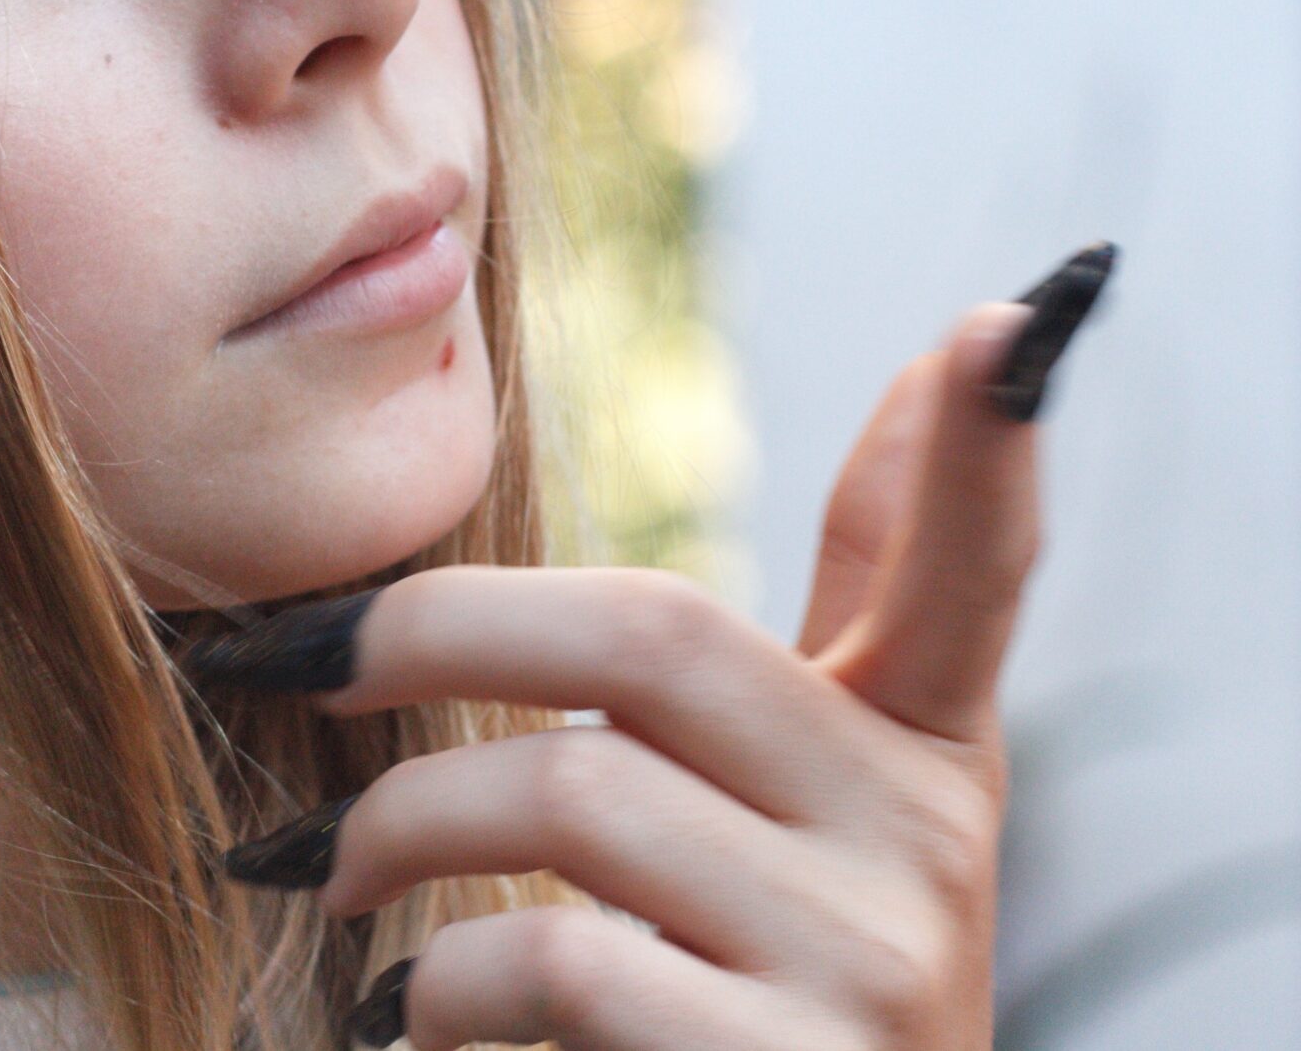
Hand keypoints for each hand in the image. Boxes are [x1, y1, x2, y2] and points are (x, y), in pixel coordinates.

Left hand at [192, 298, 1047, 1049]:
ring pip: (571, 796)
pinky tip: (404, 1024)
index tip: (998, 320)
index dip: (985, 455)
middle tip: (302, 661)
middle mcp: (924, 846)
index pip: (974, 573)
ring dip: (395, 830)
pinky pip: (556, 965)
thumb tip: (931, 358)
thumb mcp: (835, 808)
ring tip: (336, 877)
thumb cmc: (776, 996)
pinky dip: (433, 991)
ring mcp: (867, 970)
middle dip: (438, 623)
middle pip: (659, 637)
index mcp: (926, 755)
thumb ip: (860, 607)